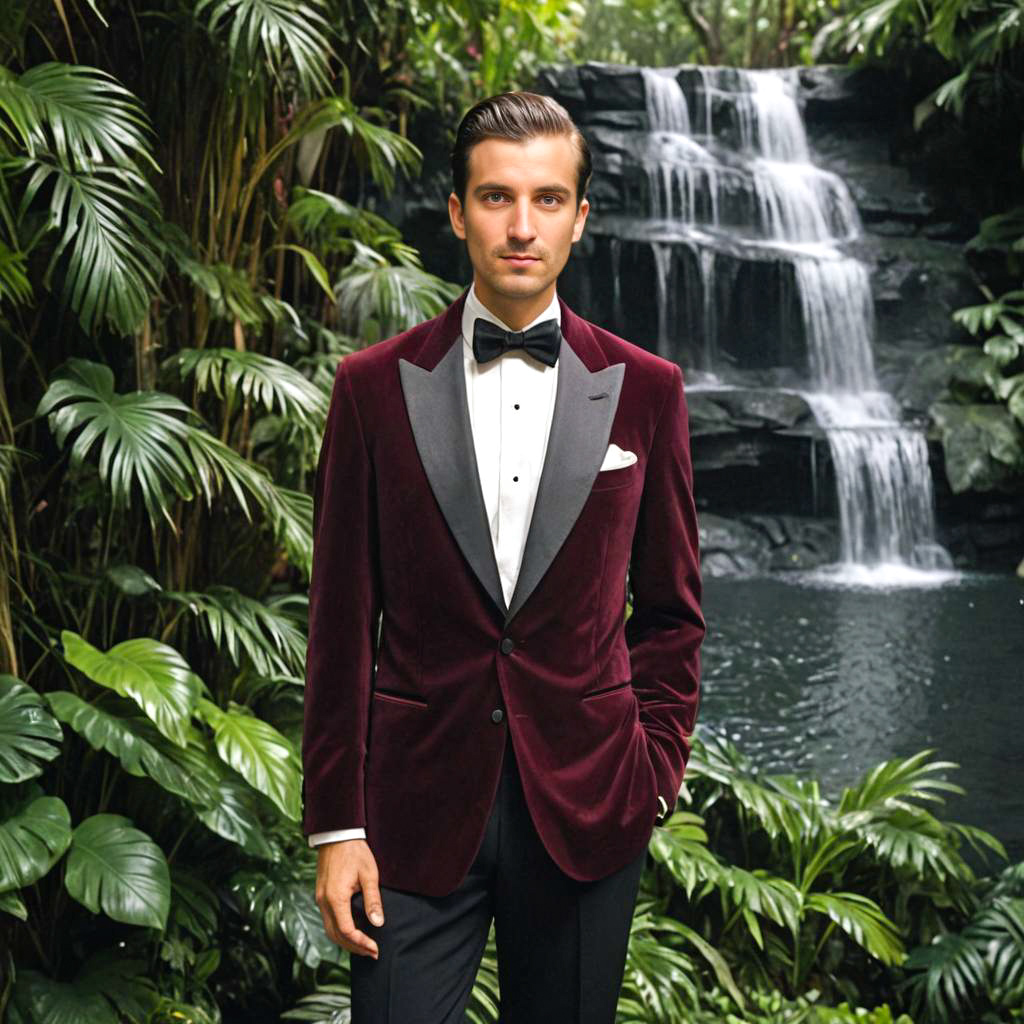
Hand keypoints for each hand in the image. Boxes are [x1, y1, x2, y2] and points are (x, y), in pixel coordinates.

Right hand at [314, 839, 384, 957]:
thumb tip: (378, 923)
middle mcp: (324, 902)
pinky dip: (339, 931)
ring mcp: (320, 899)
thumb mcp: (369, 874)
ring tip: (364, 946)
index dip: (361, 943)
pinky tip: (352, 931)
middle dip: (354, 947)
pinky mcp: (321, 895)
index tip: (375, 948)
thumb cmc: (355, 852)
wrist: (337, 834)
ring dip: (345, 941)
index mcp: (335, 898)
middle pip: (336, 935)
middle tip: (372, 952)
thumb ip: (373, 900)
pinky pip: (328, 920)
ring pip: (329, 930)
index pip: (347, 931)